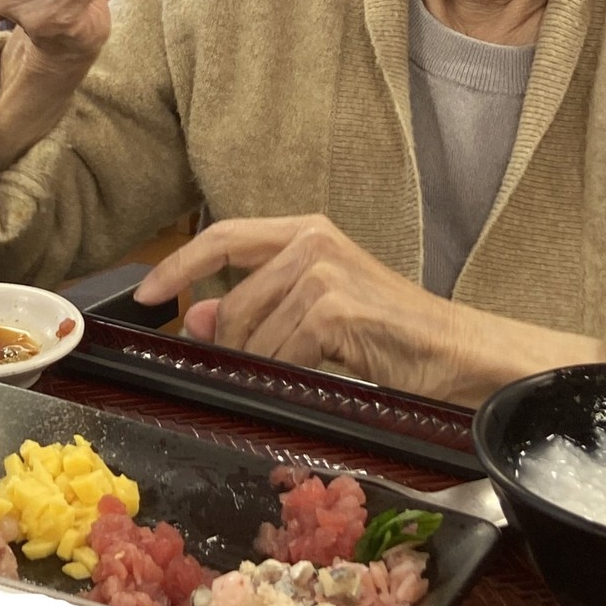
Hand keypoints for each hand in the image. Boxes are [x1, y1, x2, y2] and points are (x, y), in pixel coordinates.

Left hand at [133, 215, 605, 404]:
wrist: (459, 355)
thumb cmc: (394, 337)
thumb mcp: (318, 313)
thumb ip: (257, 307)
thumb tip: (195, 316)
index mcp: (307, 231)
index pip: (223, 236)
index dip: (178, 265)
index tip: (146, 295)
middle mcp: (313, 240)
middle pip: (230, 301)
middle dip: (226, 347)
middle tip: (247, 374)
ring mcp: (323, 271)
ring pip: (251, 335)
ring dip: (266, 367)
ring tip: (311, 372)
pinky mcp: (334, 308)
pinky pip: (279, 354)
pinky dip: (290, 375)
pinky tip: (326, 375)